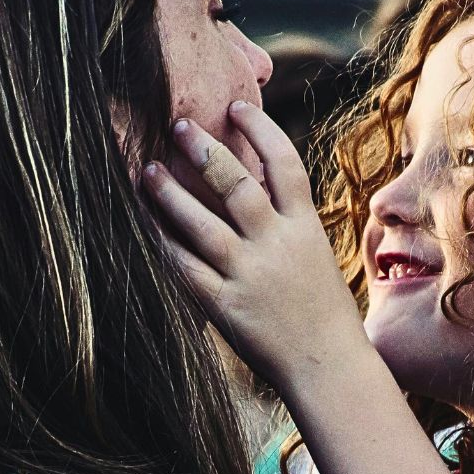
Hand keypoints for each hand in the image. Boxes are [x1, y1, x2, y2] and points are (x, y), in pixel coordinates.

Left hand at [143, 102, 369, 391]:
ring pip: (203, 224)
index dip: (259, 129)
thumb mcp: (315, 255)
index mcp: (305, 228)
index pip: (284, 163)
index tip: (235, 105)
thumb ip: (287, 221)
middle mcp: (277, 245)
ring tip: (147, 170)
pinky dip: (164, 244)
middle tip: (177, 125)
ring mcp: (250, 276)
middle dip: (204, 151)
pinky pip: (187, 269)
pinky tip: (145, 225)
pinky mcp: (226, 306)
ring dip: (171, 194)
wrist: (329, 367)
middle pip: (237, 185)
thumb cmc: (322, 311)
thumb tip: (256, 180)